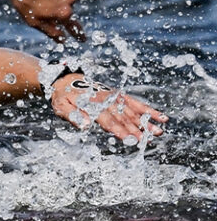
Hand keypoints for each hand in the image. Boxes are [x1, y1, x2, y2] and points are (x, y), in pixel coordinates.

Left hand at [0, 0, 84, 41]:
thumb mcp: (34, 21)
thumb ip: (51, 31)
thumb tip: (63, 40)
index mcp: (63, 14)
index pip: (75, 28)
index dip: (79, 34)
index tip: (83, 38)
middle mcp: (71, 0)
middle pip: (68, 8)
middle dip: (59, 7)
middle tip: (43, 1)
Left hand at [50, 74, 168, 141]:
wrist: (66, 79)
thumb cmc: (62, 96)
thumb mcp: (61, 106)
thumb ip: (73, 115)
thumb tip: (86, 125)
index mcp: (92, 103)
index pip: (108, 119)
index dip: (119, 130)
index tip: (129, 139)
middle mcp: (106, 99)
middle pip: (123, 117)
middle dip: (136, 130)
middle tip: (149, 140)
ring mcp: (114, 97)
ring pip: (132, 111)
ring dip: (146, 122)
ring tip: (159, 132)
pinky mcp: (118, 95)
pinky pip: (134, 103)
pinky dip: (147, 109)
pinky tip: (160, 116)